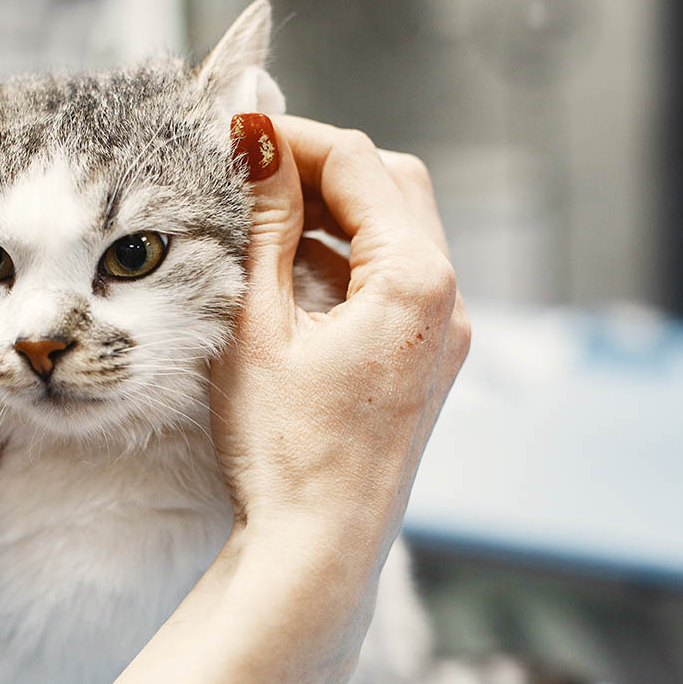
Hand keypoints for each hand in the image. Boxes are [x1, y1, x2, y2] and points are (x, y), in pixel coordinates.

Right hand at [211, 114, 468, 568]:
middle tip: (250, 172)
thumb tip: (256, 142)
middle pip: (393, 188)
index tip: (234, 133)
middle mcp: (448, 300)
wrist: (318, 550)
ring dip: (335, 213)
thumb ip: (265, 223)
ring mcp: (445, 335)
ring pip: (398, 234)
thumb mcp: (258, 324)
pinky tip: (294, 274)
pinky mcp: (427, 363)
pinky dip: (349, 260)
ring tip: (263, 219)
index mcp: (415, 280)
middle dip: (322, 168)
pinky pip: (396, 283)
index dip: (292, 137)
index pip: (358, 162)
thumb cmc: (284, 449)